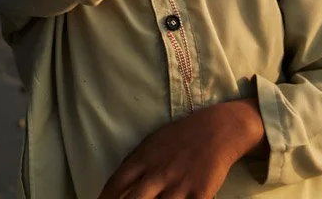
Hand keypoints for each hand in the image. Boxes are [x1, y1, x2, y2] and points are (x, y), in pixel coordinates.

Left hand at [97, 99, 265, 198]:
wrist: (215, 130)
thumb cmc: (179, 137)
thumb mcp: (150, 144)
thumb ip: (134, 164)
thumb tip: (117, 184)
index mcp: (142, 160)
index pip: (116, 184)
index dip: (106, 198)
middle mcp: (157, 174)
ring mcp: (178, 185)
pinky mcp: (199, 193)